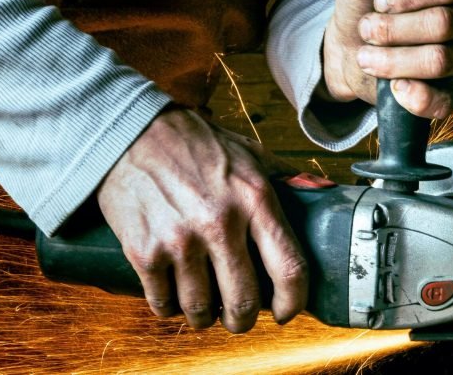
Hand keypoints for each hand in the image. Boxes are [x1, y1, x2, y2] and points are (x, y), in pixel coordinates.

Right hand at [96, 108, 307, 332]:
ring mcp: (180, 240)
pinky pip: (162, 303)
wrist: (132, 132)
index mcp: (255, 199)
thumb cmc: (197, 143)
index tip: (285, 311)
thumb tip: (320, 191)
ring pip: (200, 310)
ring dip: (204, 316)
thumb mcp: (249, 152)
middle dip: (242, 319)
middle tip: (238, 316)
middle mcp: (220, 223)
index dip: (292, 302)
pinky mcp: (144, 251)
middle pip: (244, 302)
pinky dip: (169, 307)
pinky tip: (172, 296)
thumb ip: (282, 177)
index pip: (289, 269)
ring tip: (203, 307)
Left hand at [322, 0, 452, 117]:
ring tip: (367, 56)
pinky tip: (394, 87)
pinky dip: (416, 98)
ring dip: (391, 60)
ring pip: (440, 60)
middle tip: (366, 28)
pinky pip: (448, 102)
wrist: (353, 44)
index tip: (381, 0)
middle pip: (443, 23)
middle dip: (391, 28)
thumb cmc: (370, 0)